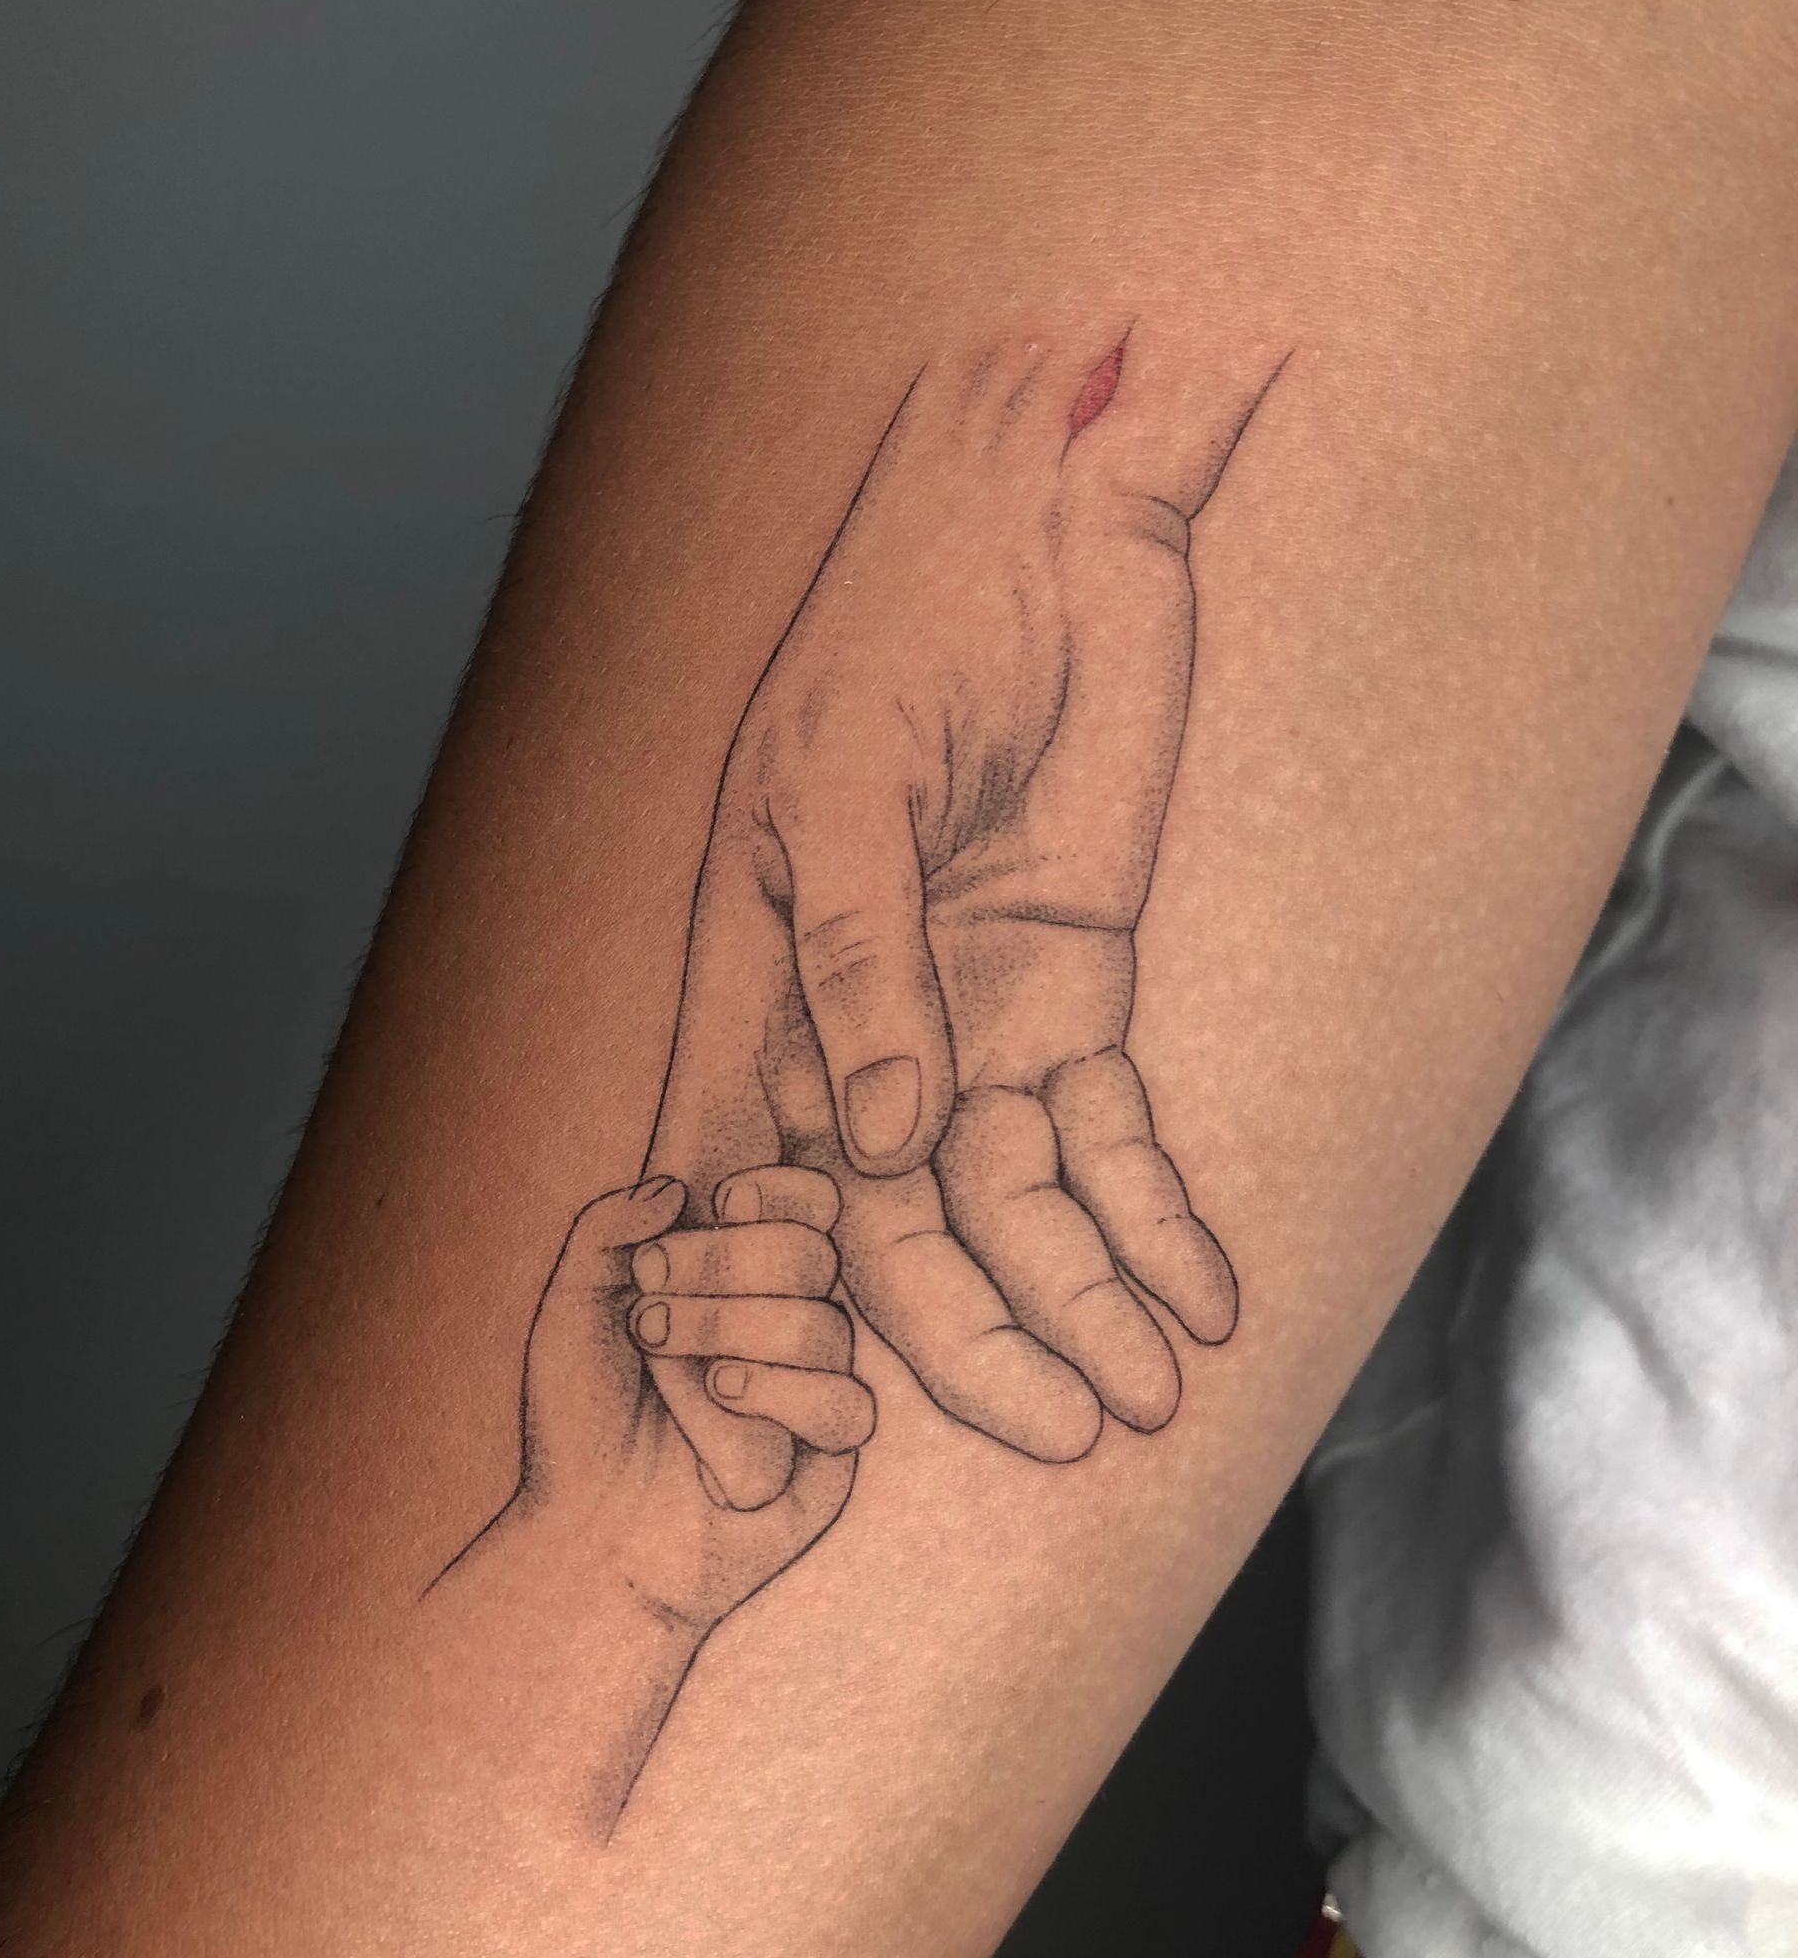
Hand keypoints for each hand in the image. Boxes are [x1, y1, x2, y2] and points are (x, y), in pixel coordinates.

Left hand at [480, 1166, 871, 1639]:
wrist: (588, 1536)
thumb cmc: (579, 1423)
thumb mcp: (571, 1309)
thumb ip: (606, 1228)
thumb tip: (676, 1184)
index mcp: (746, 1277)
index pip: (810, 1204)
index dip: (780, 1191)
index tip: (721, 1200)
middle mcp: (791, 1323)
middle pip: (813, 1253)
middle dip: (724, 1265)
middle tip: (648, 1307)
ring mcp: (815, 1388)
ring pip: (824, 1328)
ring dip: (730, 1329)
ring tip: (662, 1355)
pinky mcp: (831, 1457)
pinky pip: (844, 1405)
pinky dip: (780, 1395)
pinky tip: (723, 1394)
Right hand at [649, 331, 1275, 1486]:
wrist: (1049, 528)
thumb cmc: (911, 624)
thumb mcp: (851, 778)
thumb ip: (859, 961)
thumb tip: (876, 1145)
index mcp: (754, 987)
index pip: (753, 1183)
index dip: (783, 1306)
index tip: (824, 1429)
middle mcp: (853, 1035)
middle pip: (902, 1231)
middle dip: (980, 1341)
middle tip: (1069, 1429)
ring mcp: (968, 1026)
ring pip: (1017, 1210)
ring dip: (1085, 1303)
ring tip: (1152, 1396)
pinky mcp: (1072, 1000)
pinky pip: (1112, 1142)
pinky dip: (1156, 1221)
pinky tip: (1204, 1299)